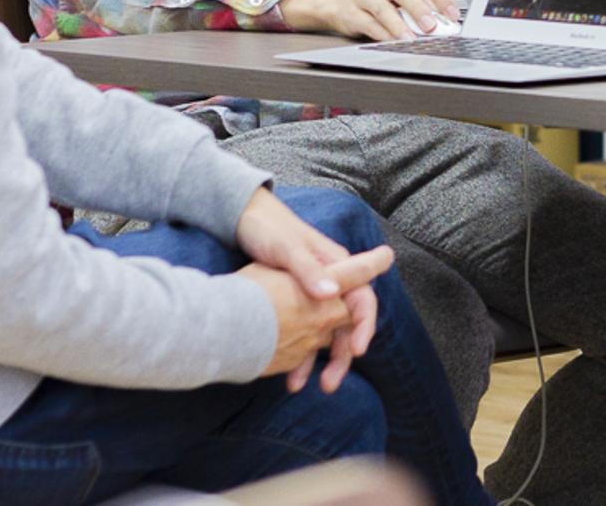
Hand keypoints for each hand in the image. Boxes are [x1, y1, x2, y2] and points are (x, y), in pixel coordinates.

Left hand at [235, 189, 383, 392]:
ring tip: (300, 387)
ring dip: (316, 361)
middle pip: (345, 323)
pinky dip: (295, 354)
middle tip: (330, 384)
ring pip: (322, 332)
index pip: (362, 300)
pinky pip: (300, 332)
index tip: (357, 350)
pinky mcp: (291, 301)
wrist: (242, 218)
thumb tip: (332, 294)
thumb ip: (309, 271)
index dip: (364, 325)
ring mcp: (310, 293)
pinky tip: (282, 372)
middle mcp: (328, 282)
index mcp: (336, 266)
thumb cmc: (269, 229)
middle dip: (341, 355)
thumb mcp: (287, 250)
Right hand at [281, 0, 460, 40]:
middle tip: (431, 26)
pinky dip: (383, 34)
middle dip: (419, 8)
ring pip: (382, 8)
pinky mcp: (350, 12)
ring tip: (411, 38)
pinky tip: (393, 41)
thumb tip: (443, 21)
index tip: (452, 15)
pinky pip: (368, 24)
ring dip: (399, 25)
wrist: (341, 0)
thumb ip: (422, 3)